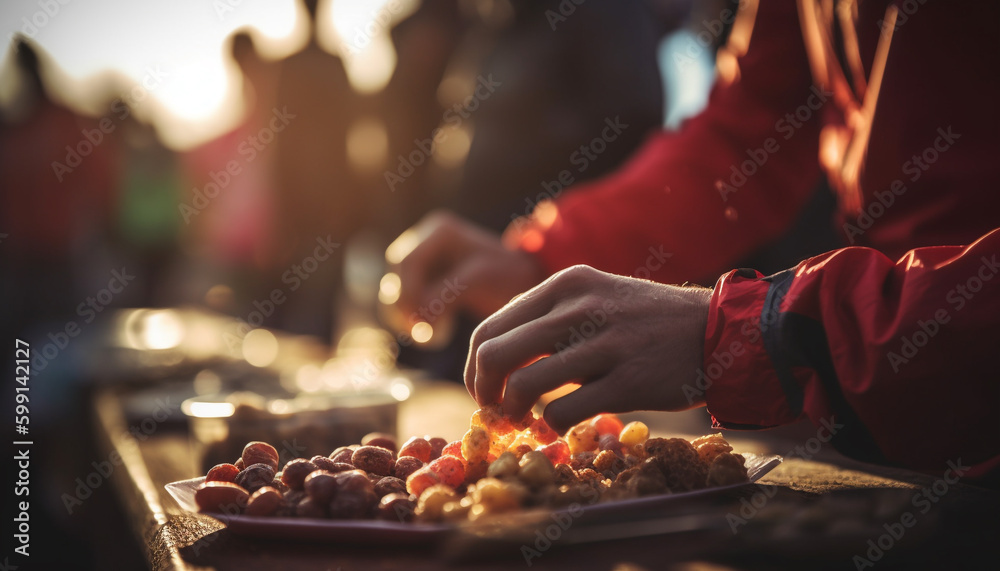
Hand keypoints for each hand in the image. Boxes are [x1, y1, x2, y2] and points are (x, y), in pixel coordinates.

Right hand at [388, 210, 546, 321]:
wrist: (525, 283)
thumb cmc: (509, 276)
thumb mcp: (478, 280)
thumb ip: (444, 294)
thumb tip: (414, 319)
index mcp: (439, 230)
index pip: (406, 263)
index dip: (408, 294)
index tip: (421, 325)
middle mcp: (425, 239)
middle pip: (396, 277)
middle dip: (405, 307)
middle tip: (424, 334)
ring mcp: (423, 259)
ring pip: (396, 291)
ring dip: (407, 317)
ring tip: (432, 336)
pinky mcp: (424, 280)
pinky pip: (405, 302)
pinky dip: (415, 320)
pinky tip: (438, 332)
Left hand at [464, 265, 711, 432]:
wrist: (716, 329)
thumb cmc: (646, 320)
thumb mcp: (595, 296)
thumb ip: (548, 318)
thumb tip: (494, 356)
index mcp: (566, 284)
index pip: (492, 326)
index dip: (476, 366)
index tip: (484, 389)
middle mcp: (580, 308)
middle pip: (496, 355)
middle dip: (484, 391)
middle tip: (494, 411)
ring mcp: (604, 344)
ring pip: (524, 385)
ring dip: (513, 413)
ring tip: (524, 422)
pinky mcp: (627, 381)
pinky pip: (563, 411)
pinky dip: (552, 425)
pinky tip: (563, 423)